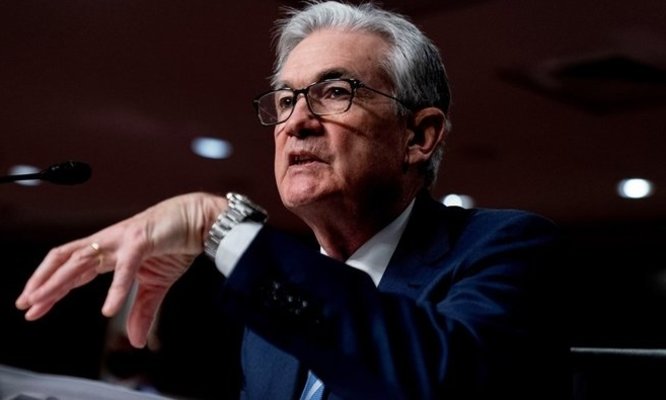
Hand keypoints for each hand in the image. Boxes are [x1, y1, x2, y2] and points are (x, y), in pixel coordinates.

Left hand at [15, 192, 226, 347]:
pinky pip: (124, 267)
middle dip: (42, 283)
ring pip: (81, 259)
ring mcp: (123, 240)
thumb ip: (143, 311)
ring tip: (42, 300)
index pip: (72, 270)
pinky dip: (115, 289)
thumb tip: (136, 342)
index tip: (33, 306)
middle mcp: (109, 243)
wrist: (200, 221)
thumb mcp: (156, 284)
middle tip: (25, 305)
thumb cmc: (176, 244)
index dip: (50, 287)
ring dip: (59, 281)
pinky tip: (108, 309)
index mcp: (110, 252)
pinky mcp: (142, 241)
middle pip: (65, 261)